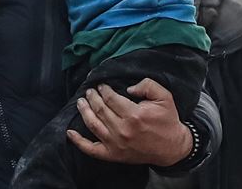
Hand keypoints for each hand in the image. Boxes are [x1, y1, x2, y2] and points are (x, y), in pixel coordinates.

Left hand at [67, 78, 191, 166]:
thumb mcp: (164, 97)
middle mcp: (122, 129)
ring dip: (84, 111)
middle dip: (92, 97)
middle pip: (100, 109)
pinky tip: (70, 132)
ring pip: (93, 125)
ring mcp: (116, 144)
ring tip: (81, 102)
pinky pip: (91, 149)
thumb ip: (147, 85)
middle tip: (89, 91)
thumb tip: (128, 88)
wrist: (171, 147)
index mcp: (134, 114)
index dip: (103, 89)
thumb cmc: (167, 121)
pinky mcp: (113, 155)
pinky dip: (79, 141)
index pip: (111, 98)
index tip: (101, 85)